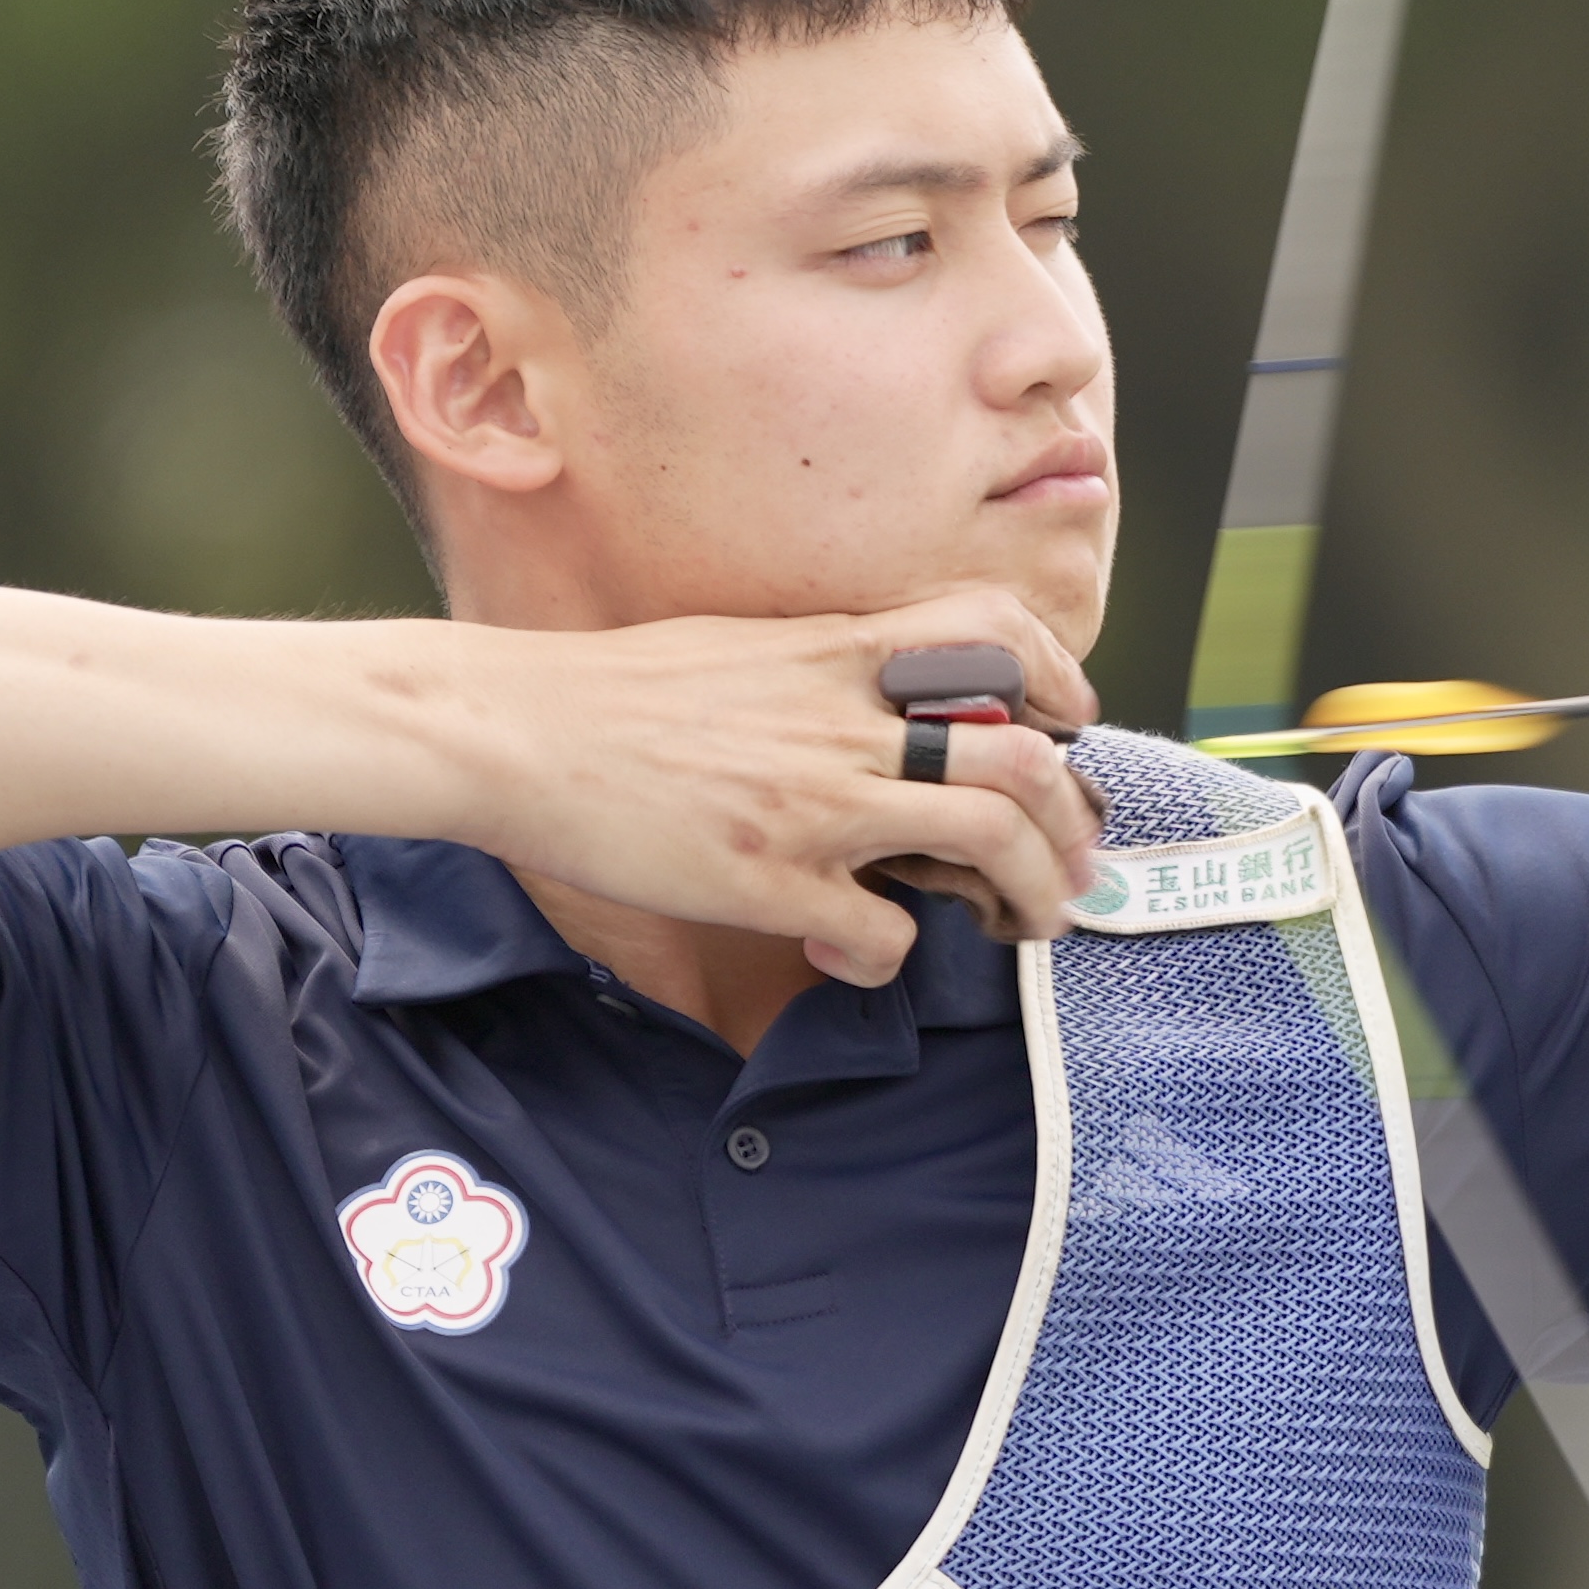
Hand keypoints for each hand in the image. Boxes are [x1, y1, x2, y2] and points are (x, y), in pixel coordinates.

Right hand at [442, 592, 1106, 985]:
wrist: (514, 731)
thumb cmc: (616, 694)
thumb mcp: (743, 646)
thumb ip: (826, 673)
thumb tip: (884, 711)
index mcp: (836, 650)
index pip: (995, 632)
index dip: (1059, 678)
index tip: (1071, 722)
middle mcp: (844, 720)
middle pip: (1023, 756)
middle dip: (1072, 821)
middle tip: (1074, 864)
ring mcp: (815, 801)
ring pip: (987, 837)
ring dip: (1031, 889)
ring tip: (1030, 920)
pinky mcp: (771, 879)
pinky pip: (884, 933)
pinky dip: (892, 956)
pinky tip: (860, 952)